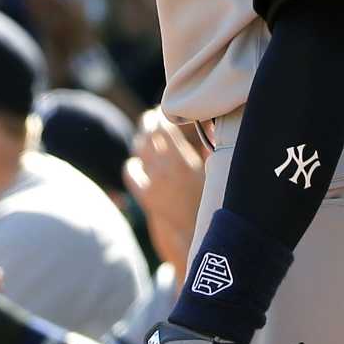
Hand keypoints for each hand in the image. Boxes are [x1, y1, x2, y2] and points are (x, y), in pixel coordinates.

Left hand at [128, 111, 207, 269]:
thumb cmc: (212, 200)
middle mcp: (163, 169)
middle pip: (147, 134)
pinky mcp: (145, 196)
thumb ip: (210, 146)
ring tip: (147, 137)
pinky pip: (130, 172)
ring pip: (138, 150)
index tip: (165, 111)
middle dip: (148, 122)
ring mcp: (152, 183)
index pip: (162, 126)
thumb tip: (209, 124)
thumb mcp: (213, 171)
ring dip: (141, 140)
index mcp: (182, 161)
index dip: (161, 115)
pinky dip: (133, 164)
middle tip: (153, 118)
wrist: (199, 232)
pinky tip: (139, 162)